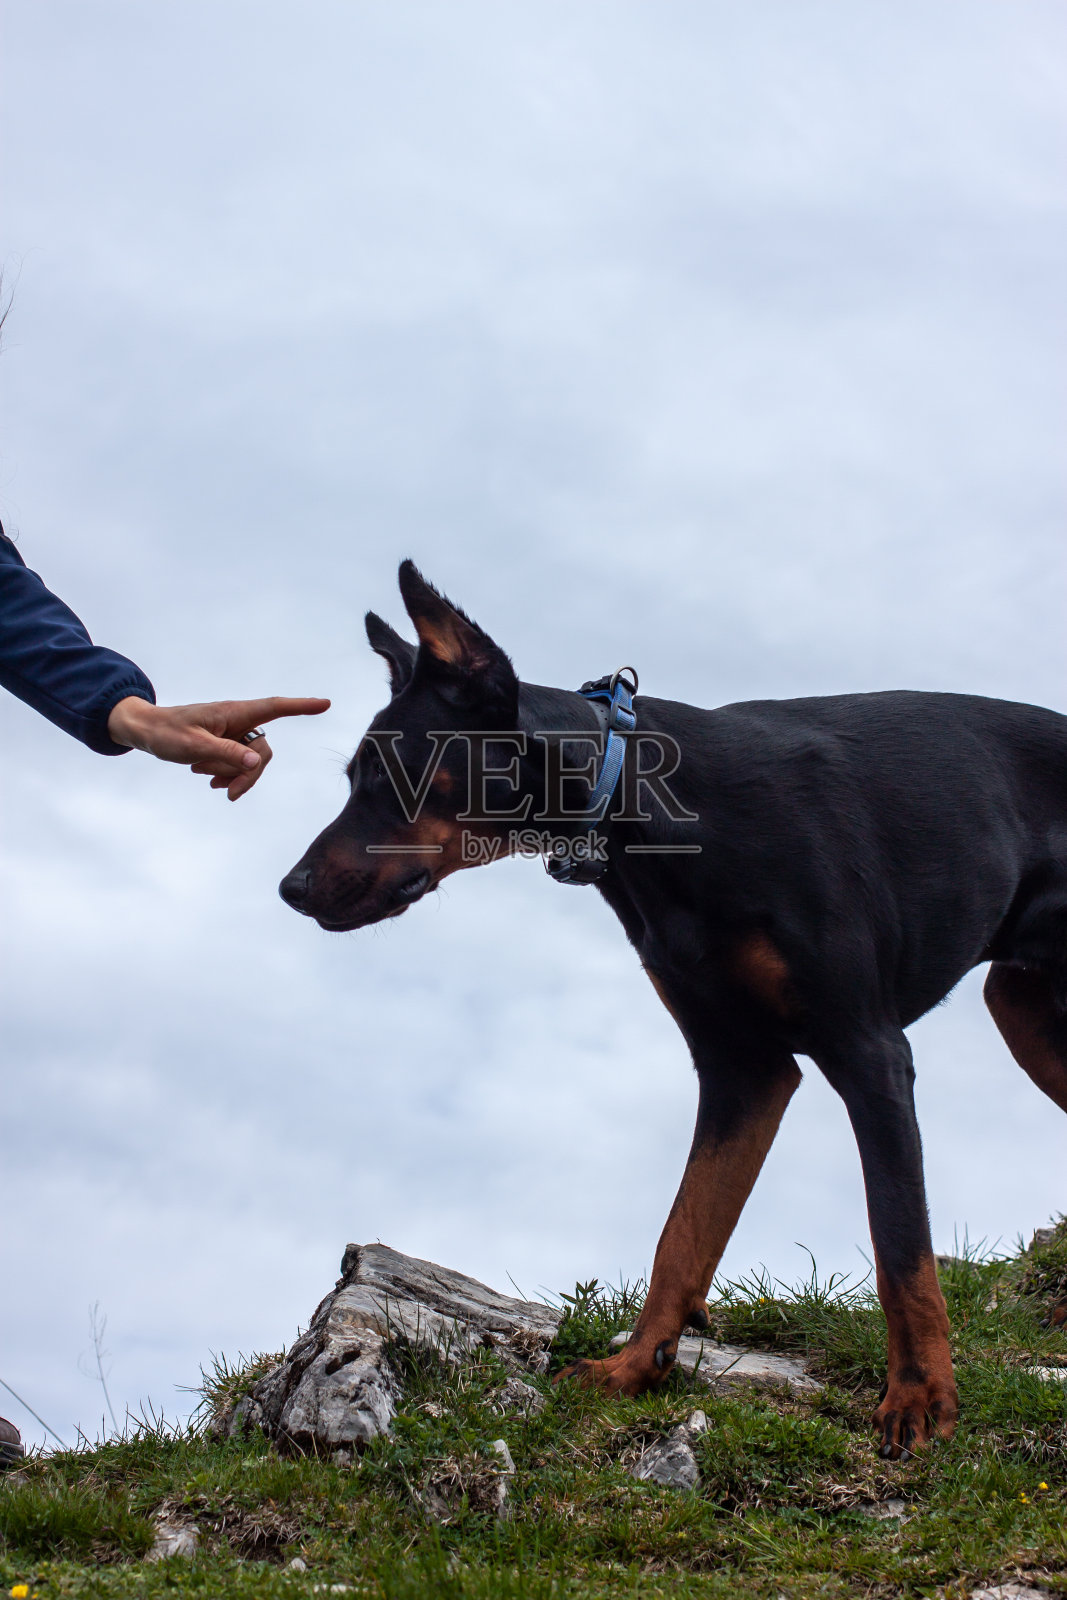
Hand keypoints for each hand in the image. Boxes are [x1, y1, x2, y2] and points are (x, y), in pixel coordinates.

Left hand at [107, 695, 330, 799]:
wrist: (145, 732)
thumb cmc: (167, 733)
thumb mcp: (194, 746)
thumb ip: (227, 753)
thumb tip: (257, 760)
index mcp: (234, 712)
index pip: (275, 708)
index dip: (301, 707)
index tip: (325, 704)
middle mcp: (238, 721)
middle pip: (262, 751)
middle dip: (248, 774)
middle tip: (227, 794)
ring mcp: (231, 733)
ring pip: (249, 760)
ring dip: (231, 774)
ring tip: (203, 776)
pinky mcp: (224, 744)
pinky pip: (237, 763)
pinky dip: (225, 774)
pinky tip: (205, 779)